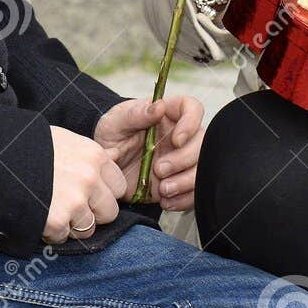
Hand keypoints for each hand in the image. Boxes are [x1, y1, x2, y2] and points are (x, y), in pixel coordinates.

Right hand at [45, 126, 127, 242]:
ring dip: (71, 225)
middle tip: (70, 206)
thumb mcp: (64, 140)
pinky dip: (51, 232)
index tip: (89, 193)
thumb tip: (112, 160)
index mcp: (94, 155)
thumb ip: (88, 157)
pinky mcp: (57, 220)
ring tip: (51, 208)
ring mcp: (75, 200)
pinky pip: (63, 237)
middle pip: (110, 212)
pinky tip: (39, 213)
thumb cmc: (28, 146)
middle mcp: (90, 178)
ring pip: (88, 228)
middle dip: (92, 213)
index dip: (104, 193)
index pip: (119, 186)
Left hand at [93, 95, 205, 211]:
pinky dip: (184, 199)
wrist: (104, 169)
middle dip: (184, 159)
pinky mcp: (181, 182)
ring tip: (163, 189)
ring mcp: (183, 160)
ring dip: (186, 182)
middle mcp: (181, 136)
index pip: (193, 108)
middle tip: (159, 169)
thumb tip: (158, 106)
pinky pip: (196, 191)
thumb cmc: (111, 136)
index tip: (176, 140)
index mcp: (168, 114)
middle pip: (203, 143)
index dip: (191, 123)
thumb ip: (135, 114)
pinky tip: (166, 201)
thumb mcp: (116, 122)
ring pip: (203, 169)